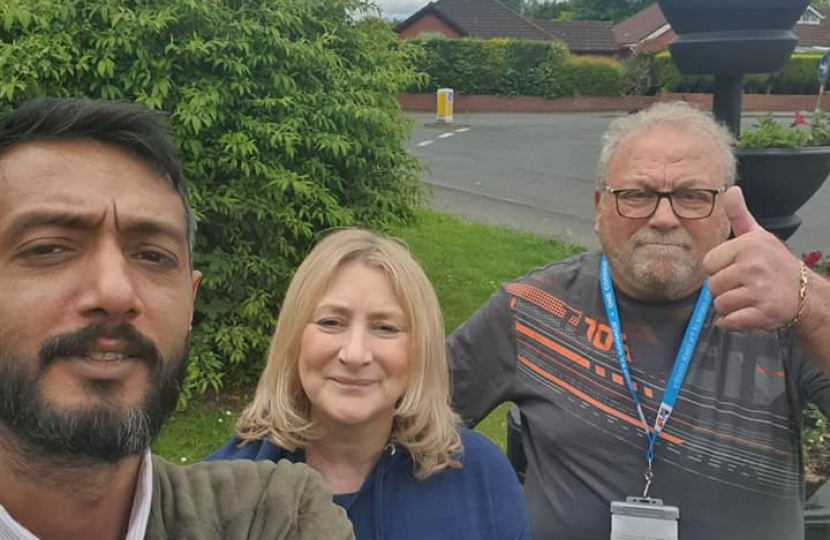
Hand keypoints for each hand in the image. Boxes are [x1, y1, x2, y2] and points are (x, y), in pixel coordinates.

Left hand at [702, 186, 801, 331]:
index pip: (709, 263)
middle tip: (744, 286)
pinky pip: (730, 322)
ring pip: (719, 304)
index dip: (720, 269)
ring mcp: (760, 291)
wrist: (805, 293)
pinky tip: (745, 314)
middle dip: (724, 289)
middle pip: (712, 286)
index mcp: (748, 245)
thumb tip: (730, 190)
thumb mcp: (758, 236)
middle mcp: (754, 266)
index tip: (737, 269)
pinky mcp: (764, 313)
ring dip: (729, 307)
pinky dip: (732, 323)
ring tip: (747, 299)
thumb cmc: (775, 264)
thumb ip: (739, 215)